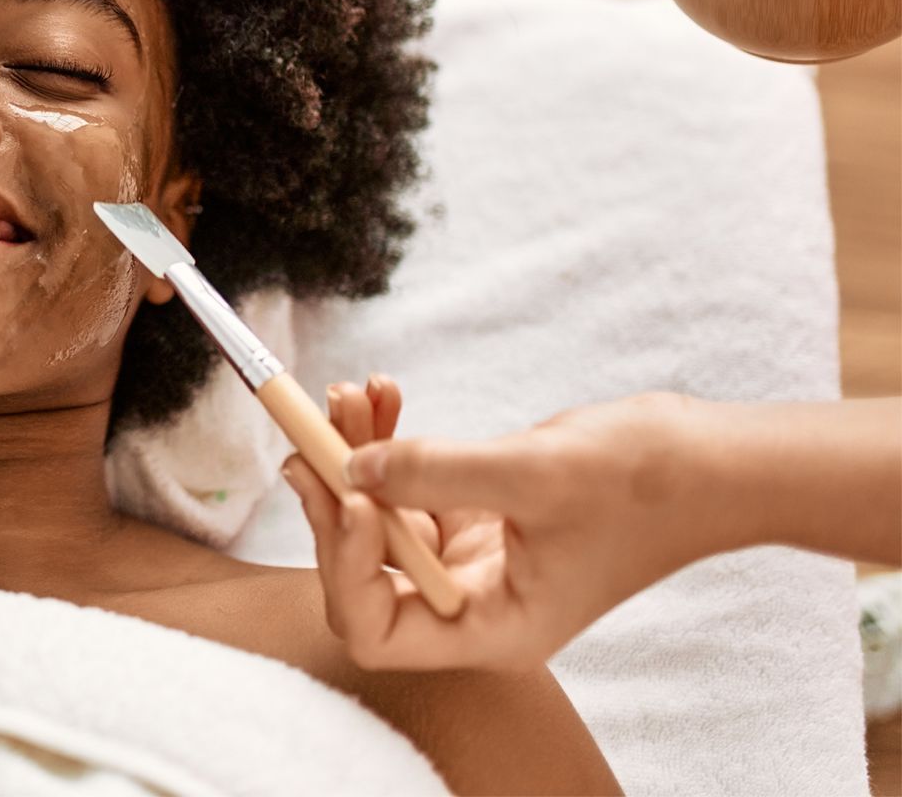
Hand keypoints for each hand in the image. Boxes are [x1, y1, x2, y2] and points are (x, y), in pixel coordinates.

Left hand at [281, 388, 720, 670]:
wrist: (712, 459)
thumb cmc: (647, 482)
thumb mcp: (535, 472)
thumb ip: (436, 472)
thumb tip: (350, 469)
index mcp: (495, 629)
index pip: (379, 627)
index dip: (347, 566)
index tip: (354, 495)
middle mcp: (477, 606)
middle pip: (366, 570)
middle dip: (337, 499)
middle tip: (312, 434)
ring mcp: (476, 561)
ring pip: (383, 517)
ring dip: (356, 454)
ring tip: (351, 395)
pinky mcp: (481, 516)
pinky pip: (412, 485)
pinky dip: (390, 442)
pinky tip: (382, 395)